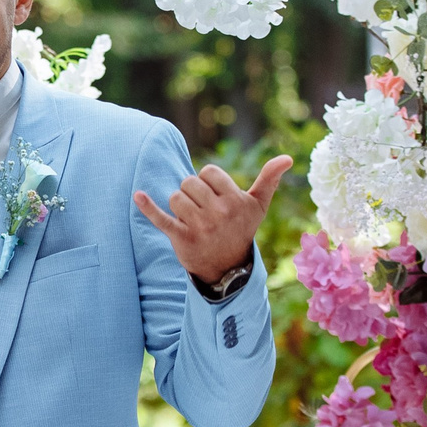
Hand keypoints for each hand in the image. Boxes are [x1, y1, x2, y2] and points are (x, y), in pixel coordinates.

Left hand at [135, 156, 294, 284]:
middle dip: (192, 192)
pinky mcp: (181, 238)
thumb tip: (288, 158)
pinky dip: (148, 207)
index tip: (215, 197)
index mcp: (235, 201)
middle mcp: (219, 213)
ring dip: (179, 205)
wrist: (227, 267)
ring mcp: (199, 226)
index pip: (208, 172)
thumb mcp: (257, 206)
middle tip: (202, 210)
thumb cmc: (241, 228)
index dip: (208, 181)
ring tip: (191, 218)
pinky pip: (161, 218)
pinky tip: (138, 196)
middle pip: (189, 182)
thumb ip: (269, 180)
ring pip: (175, 197)